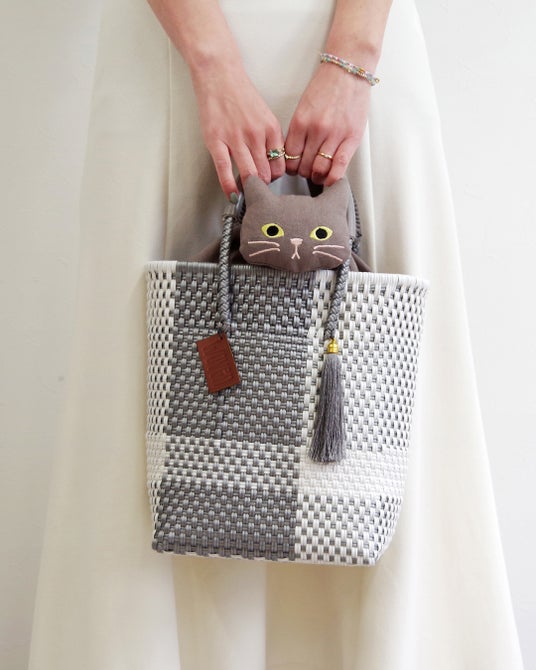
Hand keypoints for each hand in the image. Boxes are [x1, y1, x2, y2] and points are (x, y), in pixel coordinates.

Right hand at [192, 65, 284, 198]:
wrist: (218, 74)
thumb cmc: (239, 93)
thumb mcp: (264, 115)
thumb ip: (269, 138)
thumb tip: (270, 162)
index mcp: (271, 129)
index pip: (280, 165)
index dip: (276, 177)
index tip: (269, 179)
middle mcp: (256, 135)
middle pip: (266, 174)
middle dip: (263, 185)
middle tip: (257, 188)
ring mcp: (236, 139)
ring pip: (249, 175)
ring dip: (249, 187)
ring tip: (246, 191)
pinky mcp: (216, 141)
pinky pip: (225, 171)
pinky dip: (230, 187)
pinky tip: (232, 195)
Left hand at [284, 65, 370, 184]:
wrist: (348, 70)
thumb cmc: (326, 87)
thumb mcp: (303, 108)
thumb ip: (298, 131)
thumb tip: (293, 155)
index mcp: (300, 122)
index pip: (289, 156)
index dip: (289, 167)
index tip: (292, 168)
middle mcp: (316, 130)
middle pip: (302, 166)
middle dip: (302, 172)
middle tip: (305, 171)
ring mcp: (334, 135)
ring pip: (319, 169)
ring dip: (316, 176)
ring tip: (317, 174)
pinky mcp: (351, 138)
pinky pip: (339, 166)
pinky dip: (332, 178)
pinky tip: (329, 181)